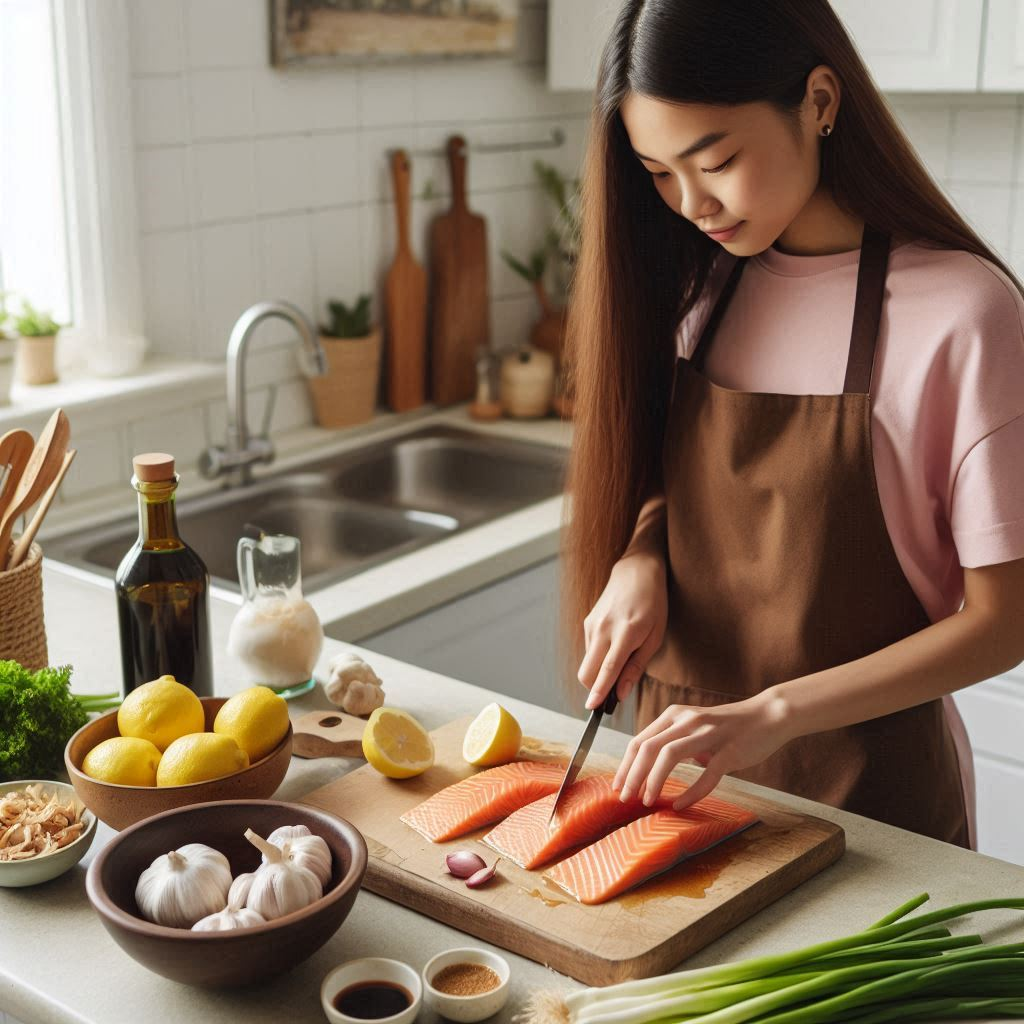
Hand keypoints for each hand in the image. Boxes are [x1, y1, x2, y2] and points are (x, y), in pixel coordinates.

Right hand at [577, 552, 667, 710]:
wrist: (636, 571)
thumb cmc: (653, 604)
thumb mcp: (655, 636)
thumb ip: (636, 666)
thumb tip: (622, 692)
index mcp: (626, 633)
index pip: (607, 669)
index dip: (599, 691)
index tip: (593, 709)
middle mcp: (604, 629)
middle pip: (587, 672)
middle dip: (595, 688)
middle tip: (612, 693)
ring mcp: (592, 624)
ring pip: (586, 663)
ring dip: (598, 673)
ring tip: (620, 662)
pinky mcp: (587, 622)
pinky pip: (589, 650)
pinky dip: (598, 658)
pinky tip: (614, 647)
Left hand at [612, 691, 790, 810]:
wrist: (768, 716)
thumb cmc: (728, 726)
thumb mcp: (693, 727)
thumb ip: (673, 742)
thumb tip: (649, 770)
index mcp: (674, 715)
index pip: (639, 741)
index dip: (625, 765)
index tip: (617, 786)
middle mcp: (686, 720)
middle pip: (648, 747)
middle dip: (632, 775)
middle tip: (625, 798)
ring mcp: (707, 734)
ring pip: (669, 756)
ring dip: (654, 781)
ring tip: (647, 801)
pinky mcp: (729, 750)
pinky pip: (706, 774)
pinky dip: (691, 792)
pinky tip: (681, 805)